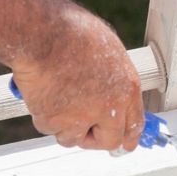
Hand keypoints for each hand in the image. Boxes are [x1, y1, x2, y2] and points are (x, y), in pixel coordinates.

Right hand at [11, 6, 144, 152]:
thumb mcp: (105, 49)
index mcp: (126, 86)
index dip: (127, 136)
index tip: (124, 144)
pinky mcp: (54, 121)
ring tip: (57, 98)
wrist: (42, 32)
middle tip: (83, 130)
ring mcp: (82, 116)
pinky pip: (49, 128)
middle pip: (109, 141)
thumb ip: (110, 76)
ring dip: (65, 126)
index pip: (134, 123)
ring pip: (74, 139)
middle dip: (96, 139)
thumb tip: (108, 89)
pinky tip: (43, 93)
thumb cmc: (69, 31)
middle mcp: (108, 106)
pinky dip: (44, 115)